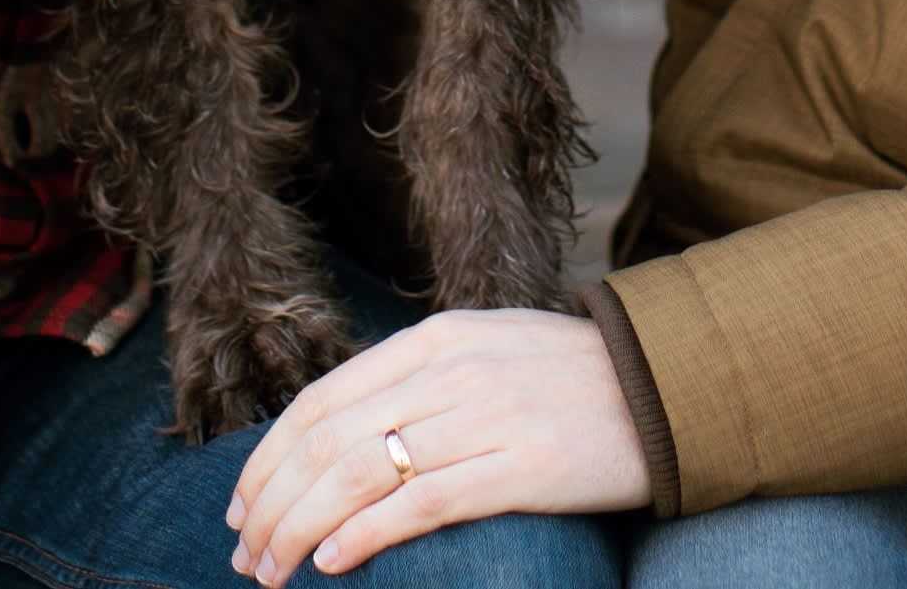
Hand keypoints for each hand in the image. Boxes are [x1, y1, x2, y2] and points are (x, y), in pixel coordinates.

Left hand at [226, 310, 647, 579]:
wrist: (667, 384)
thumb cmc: (568, 378)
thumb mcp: (483, 353)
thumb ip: (416, 383)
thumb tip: (335, 437)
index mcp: (435, 340)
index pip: (321, 401)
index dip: (267, 459)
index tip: (240, 507)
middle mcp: (452, 370)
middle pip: (328, 441)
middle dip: (272, 504)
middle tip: (245, 556)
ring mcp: (487, 416)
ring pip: (360, 474)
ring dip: (302, 528)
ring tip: (274, 571)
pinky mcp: (523, 466)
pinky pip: (424, 503)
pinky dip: (366, 535)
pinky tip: (334, 563)